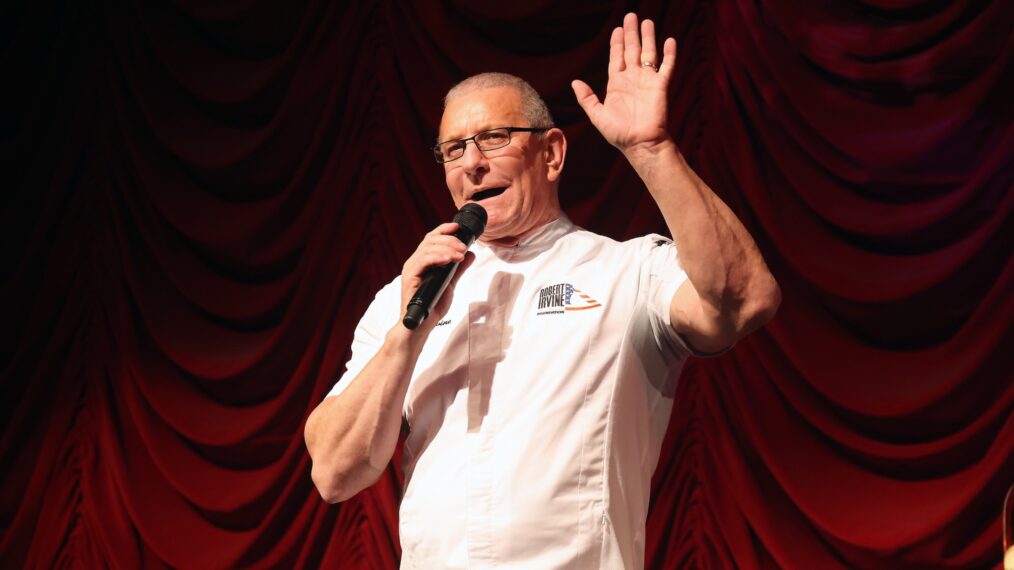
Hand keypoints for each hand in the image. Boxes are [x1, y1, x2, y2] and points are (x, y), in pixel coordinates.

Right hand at [400, 223, 474, 331]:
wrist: (421, 326)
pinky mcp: (409, 277)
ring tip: (460, 255)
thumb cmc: (432, 306)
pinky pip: (423, 260)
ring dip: (447, 248)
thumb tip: (470, 254)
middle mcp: (415, 262)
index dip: (444, 230)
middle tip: (464, 248)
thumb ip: (458, 269)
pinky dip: (438, 257)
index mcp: (423, 261)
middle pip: (430, 240)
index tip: (458, 227)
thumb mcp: (450, 284)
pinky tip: (449, 259)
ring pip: (427, 248)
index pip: (431, 239)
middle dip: (450, 240)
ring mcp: (411, 269)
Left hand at [571, 13, 676, 156]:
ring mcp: (647, 81)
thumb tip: (575, 82)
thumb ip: (587, 98)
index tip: (617, 28)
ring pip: (648, 53)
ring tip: (647, 21)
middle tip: (631, 16)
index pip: (616, 58)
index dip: (616, 43)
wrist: (640, 144)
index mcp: (617, 84)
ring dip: (648, 37)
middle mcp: (632, 79)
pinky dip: (669, 54)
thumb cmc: (618, 133)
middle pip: (632, 50)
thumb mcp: (597, 115)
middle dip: (631, 33)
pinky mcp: (660, 86)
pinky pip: (667, 66)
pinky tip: (670, 40)